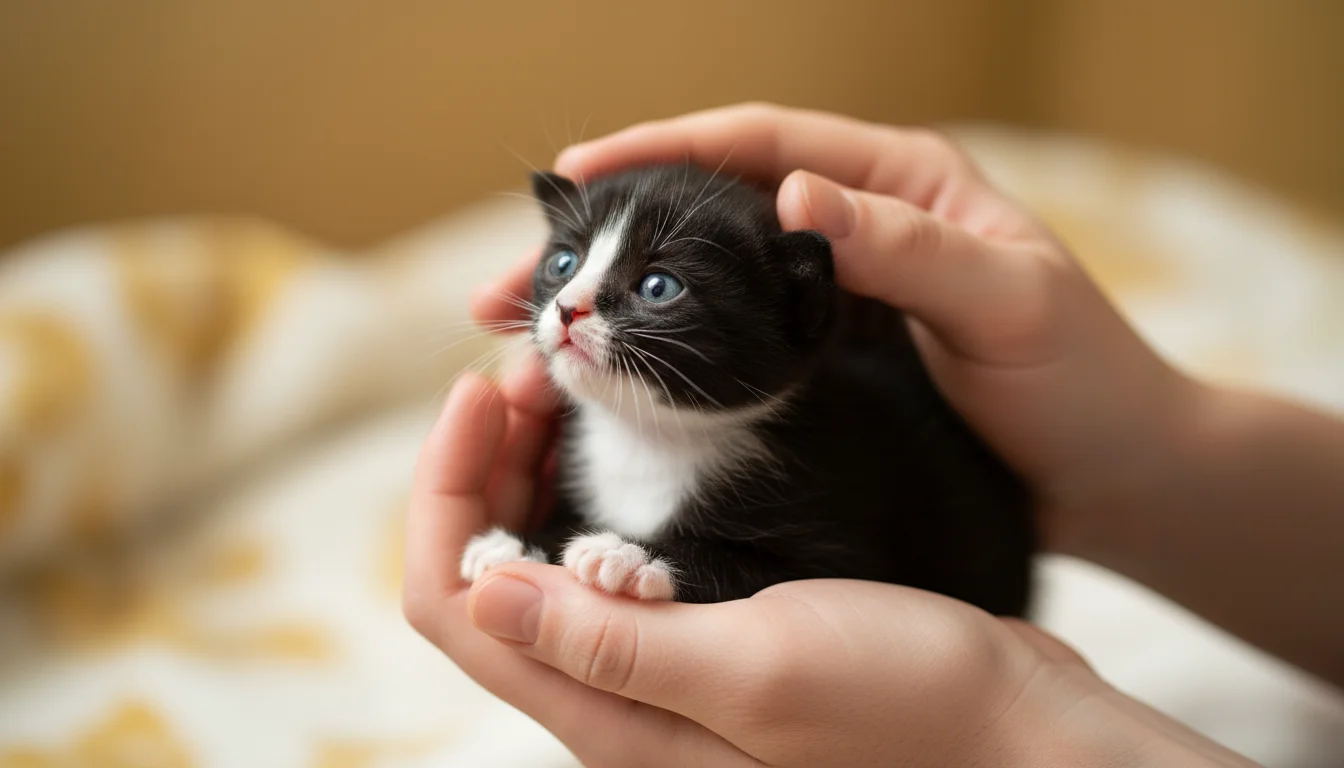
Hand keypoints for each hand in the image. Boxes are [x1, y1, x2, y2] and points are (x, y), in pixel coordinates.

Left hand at [404, 373, 1257, 767]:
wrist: (1010, 727)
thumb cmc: (906, 711)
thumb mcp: (756, 668)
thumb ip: (613, 644)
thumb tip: (486, 586)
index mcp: (605, 715)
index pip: (455, 601)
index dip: (444, 490)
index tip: (480, 392)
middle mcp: (613, 693)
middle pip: (486, 568)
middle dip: (487, 461)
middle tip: (535, 368)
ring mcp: (655, 661)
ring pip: (544, 552)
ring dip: (538, 464)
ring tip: (573, 383)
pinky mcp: (701, 626)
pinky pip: (607, 552)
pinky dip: (595, 487)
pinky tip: (627, 437)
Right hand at [476, 103, 1196, 557]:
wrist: (1120, 476)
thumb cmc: (1084, 381)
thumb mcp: (1006, 304)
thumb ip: (907, 249)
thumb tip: (794, 197)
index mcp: (898, 181)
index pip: (759, 144)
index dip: (661, 151)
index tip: (574, 174)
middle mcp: (856, 225)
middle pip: (708, 209)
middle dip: (608, 238)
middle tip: (516, 285)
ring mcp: (836, 294)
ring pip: (704, 279)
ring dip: (619, 302)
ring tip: (533, 338)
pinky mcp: (828, 358)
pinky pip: (729, 339)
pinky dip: (664, 353)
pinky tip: (609, 383)